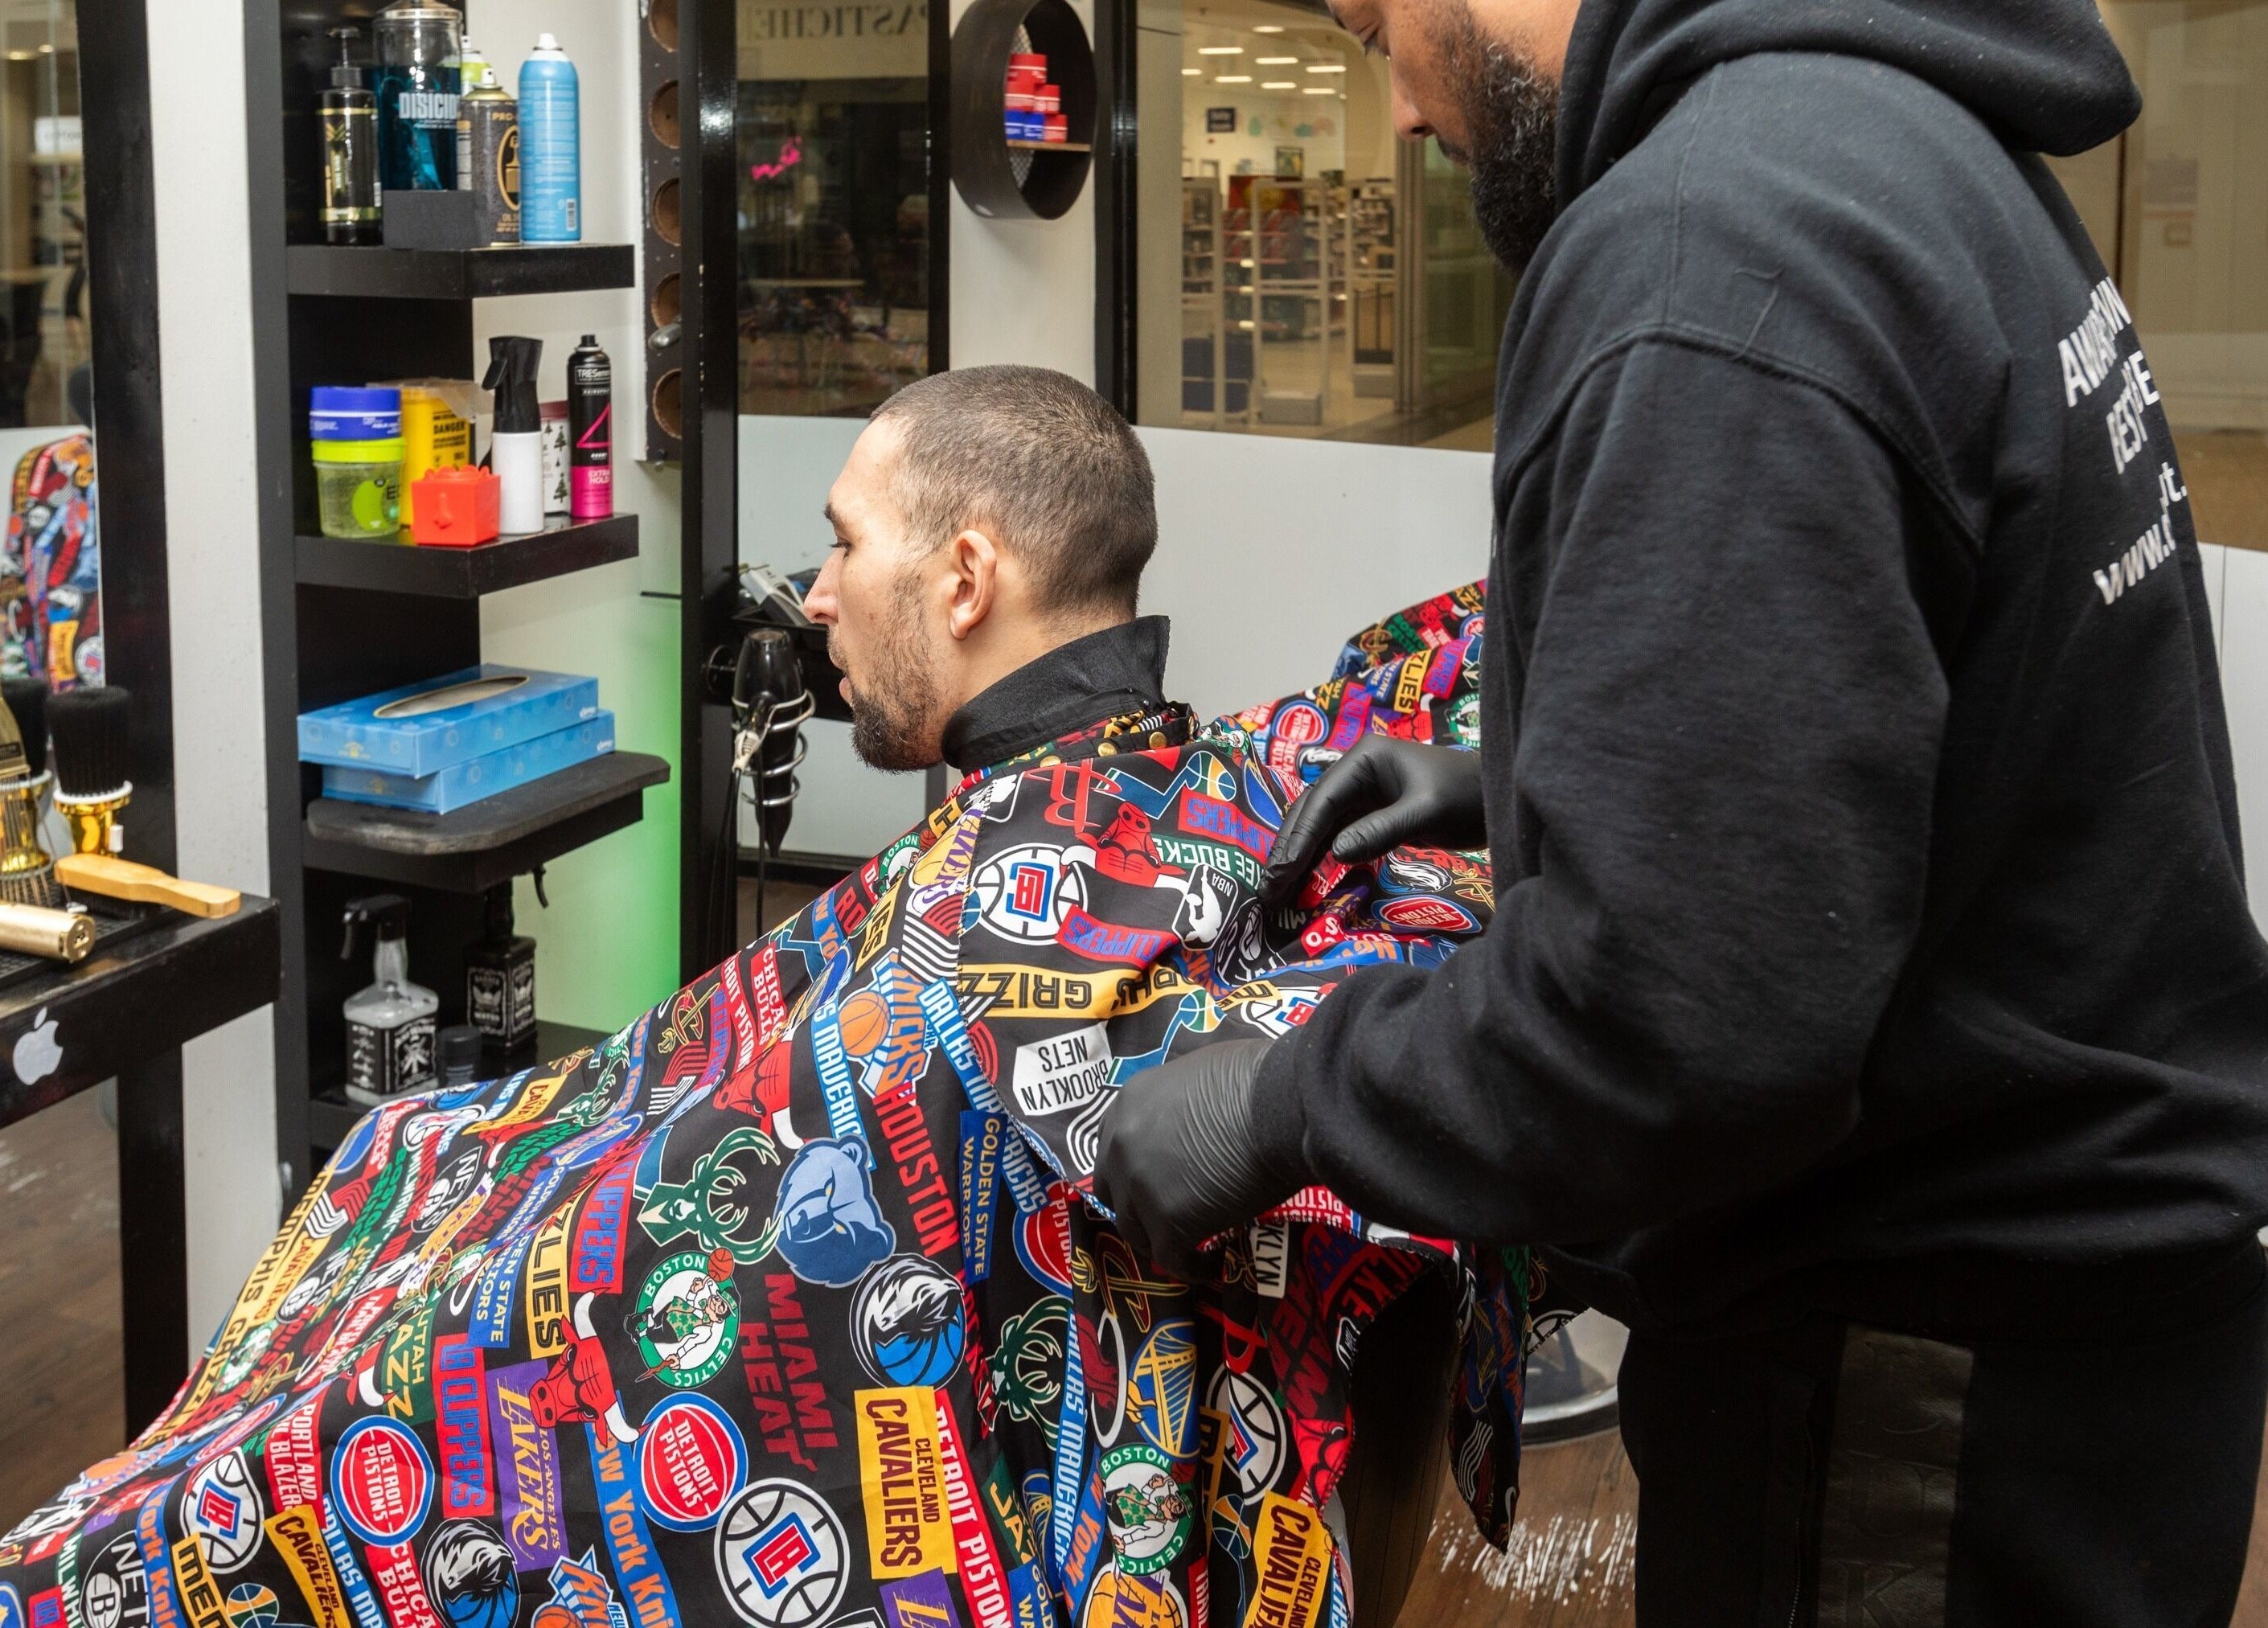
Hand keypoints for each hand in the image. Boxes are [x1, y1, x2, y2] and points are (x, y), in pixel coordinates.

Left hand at [1093, 1038, 1303, 1279]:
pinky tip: (1213, 1266)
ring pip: (1136, 1231)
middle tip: (1168, 1217)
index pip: (1113, 1147)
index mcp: (1129, 1104)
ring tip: (1191, 1247)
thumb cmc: (1256, 1079)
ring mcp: (1140, 1186)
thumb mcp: (1202, 1072)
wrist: (1281, 1104)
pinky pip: (1172, 1259)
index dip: (1132, 1169)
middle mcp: (1121, 1145)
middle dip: (1137, 1208)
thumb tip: (1200, 1116)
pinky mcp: (1168, 1222)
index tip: (1157, 1181)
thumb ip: (1182, 1101)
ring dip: (1161, 1241)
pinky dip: (1192, 1267)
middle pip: (1114, 1192)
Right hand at [1260, 736, 1486, 905]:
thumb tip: (1336, 853)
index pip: (1321, 799)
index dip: (1299, 837)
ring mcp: (1365, 794)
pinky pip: (1341, 838)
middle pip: (1312, 812)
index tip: (1281, 871)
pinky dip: (1324, 862)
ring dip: (1302, 860)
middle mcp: (1358, 773)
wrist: (1499, 798)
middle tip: (1268, 889)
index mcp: (1365, 759)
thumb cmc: (1467, 795)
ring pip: (1322, 828)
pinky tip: (1309, 885)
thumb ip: (1381, 830)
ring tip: (1280, 893)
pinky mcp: (1375, 815)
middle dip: (1290, 851)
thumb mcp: (1426, 811)